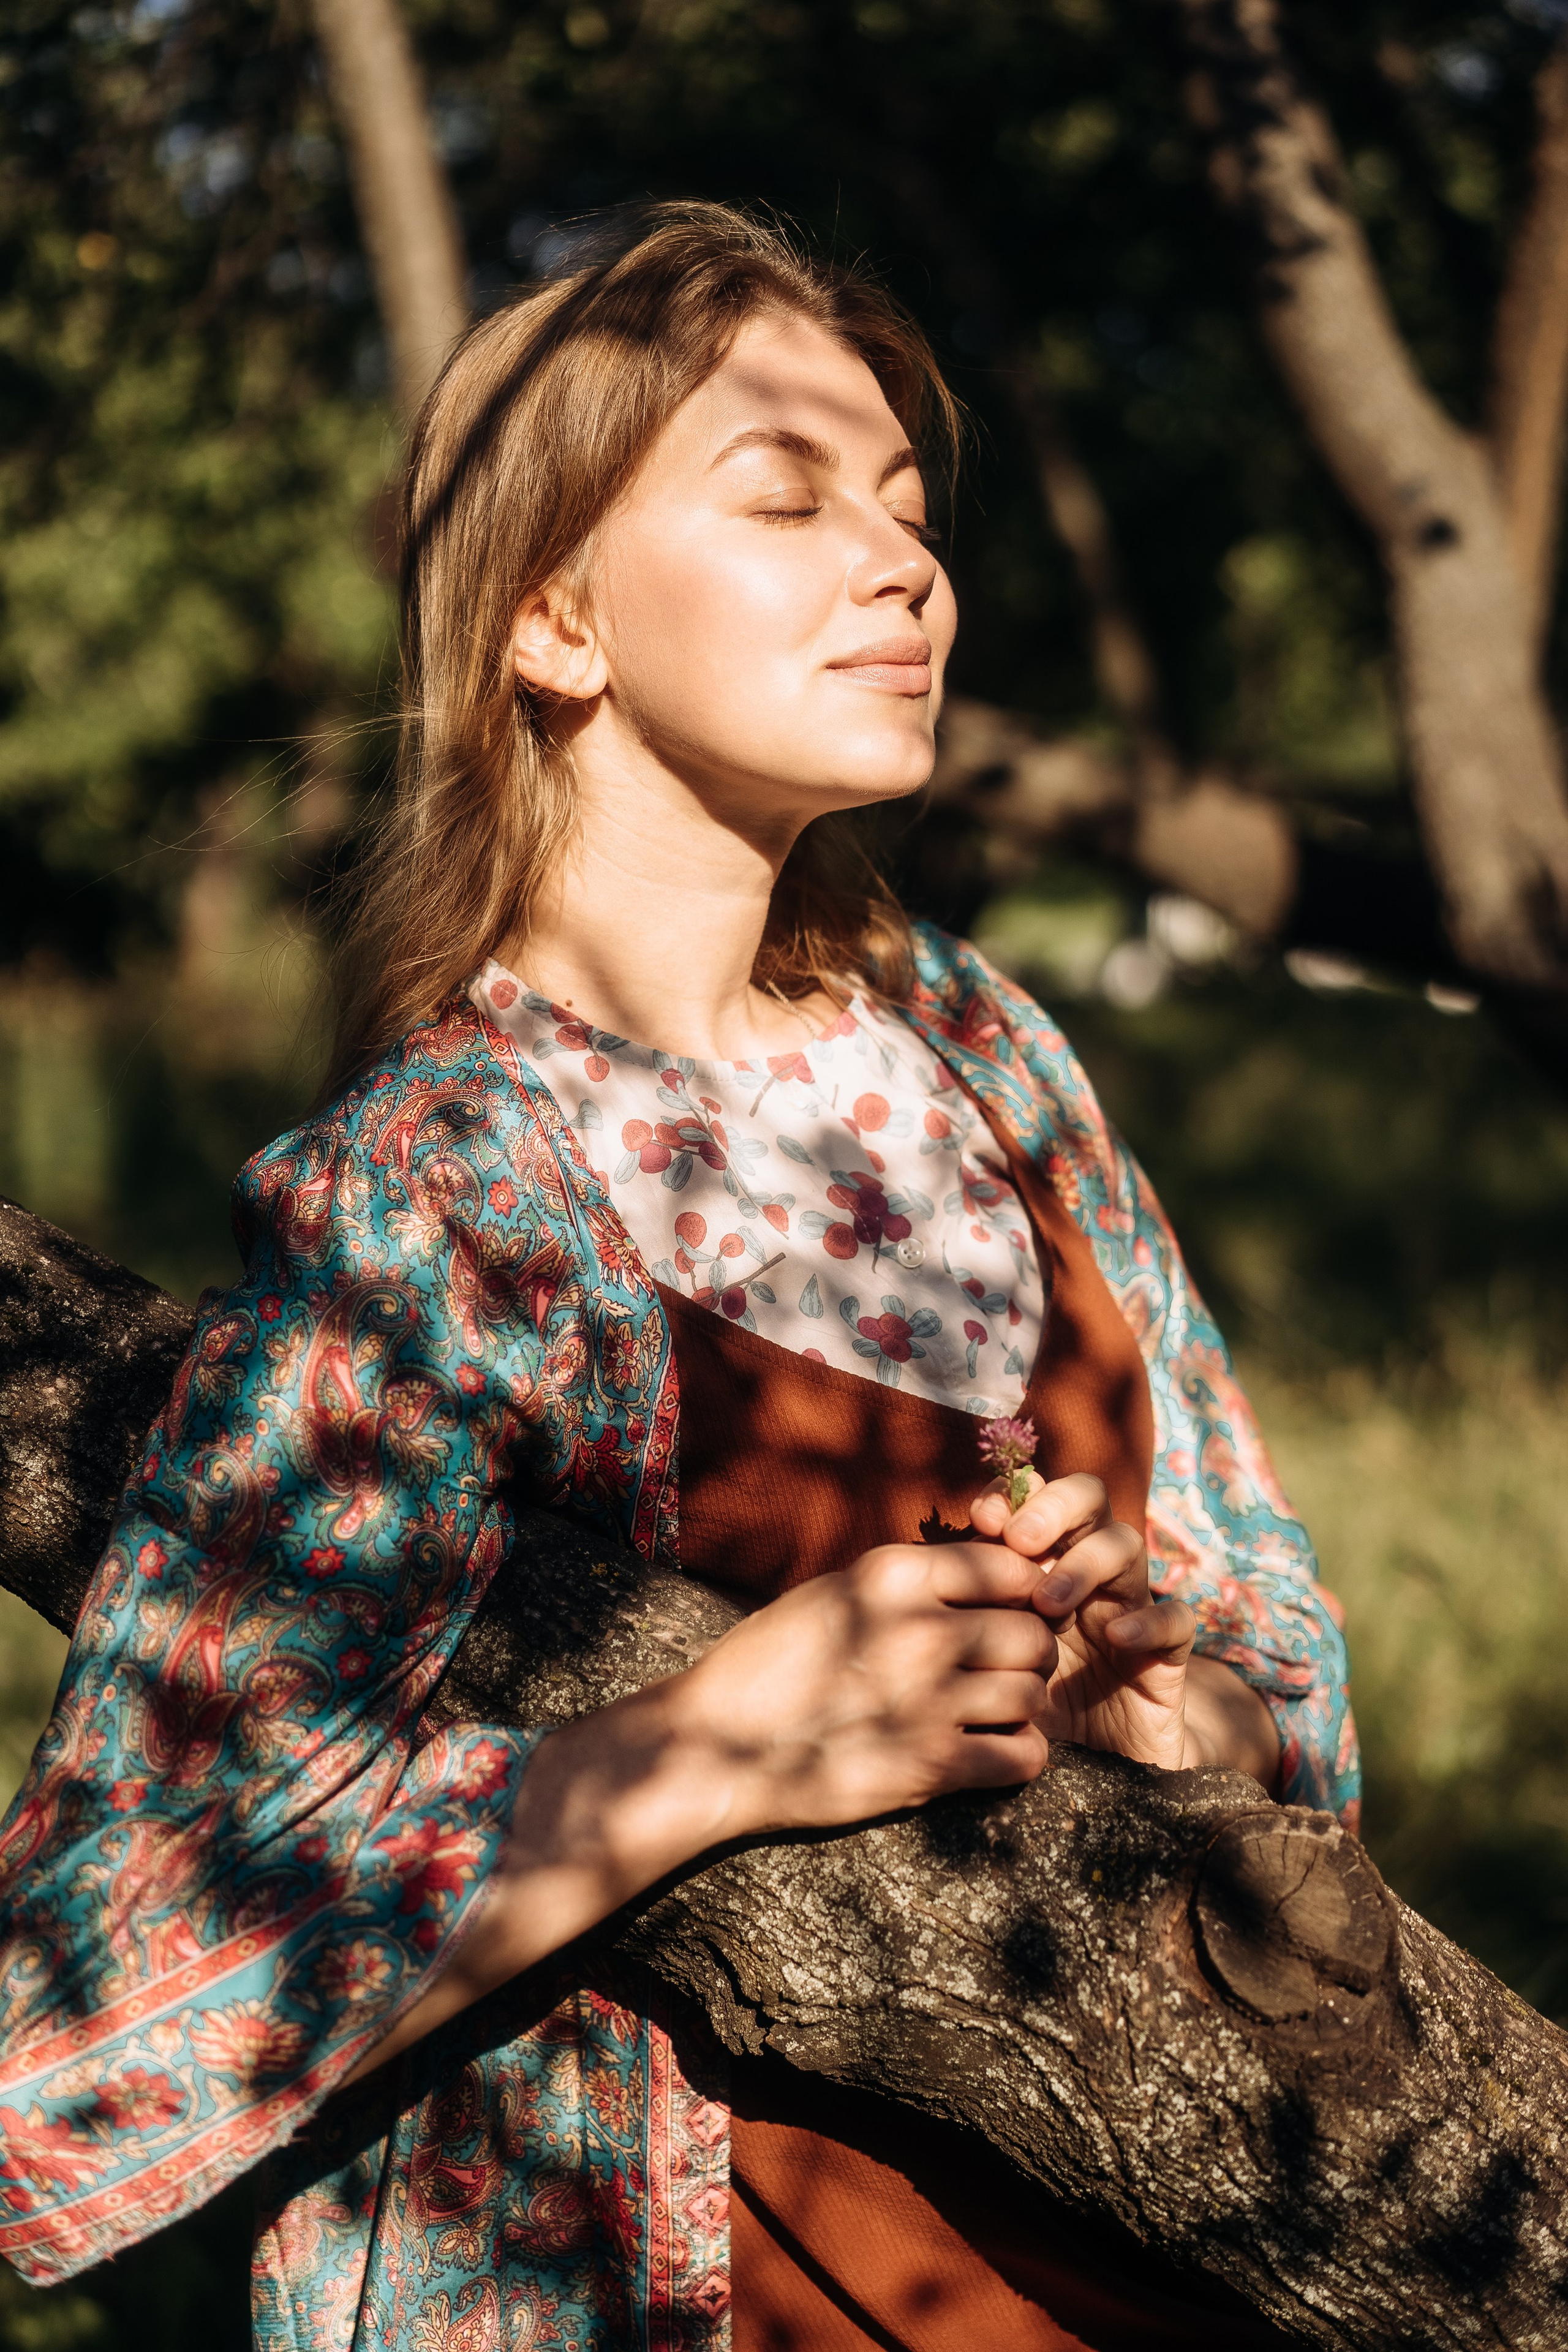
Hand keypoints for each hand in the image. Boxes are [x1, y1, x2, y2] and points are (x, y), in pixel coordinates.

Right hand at [675, 1538, 1056, 1837]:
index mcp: (893, 1577)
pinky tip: (997, 1753)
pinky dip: (1021, 1756)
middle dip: (1029, 1651)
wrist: (716, 1746)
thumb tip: (974, 1576)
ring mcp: (929, 1699)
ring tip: (997, 1712)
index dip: (1021, 1591)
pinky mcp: (930, 1766)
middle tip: (1007, 1668)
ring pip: (1032, 1693)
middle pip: (1032, 1631)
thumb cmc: (769, 1663)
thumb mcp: (832, 1593)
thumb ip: (903, 1583)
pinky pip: (1022, 1757)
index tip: (1008, 1611)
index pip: (1007, 1567)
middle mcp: (920, 1630)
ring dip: (1024, 1704)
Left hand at [971, 1471, 1194, 1770]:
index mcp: (1041, 1567)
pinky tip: (1117, 1638)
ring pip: (1128, 1546)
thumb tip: (922, 1573)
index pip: (1036, 1500)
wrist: (1089, 1780)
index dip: (1014, 1495)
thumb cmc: (1025, 1712)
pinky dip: (1150, 1620)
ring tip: (1050, 1604)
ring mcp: (1129, 1610)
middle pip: (1090, 1500)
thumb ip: (968, 1616)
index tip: (981, 1516)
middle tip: (1022, 1539)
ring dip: (1087, 1563)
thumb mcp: (987, 1662)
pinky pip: (1176, 1620)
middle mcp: (1088, 1577)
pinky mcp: (1165, 1658)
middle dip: (1056, 1506)